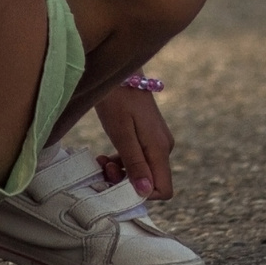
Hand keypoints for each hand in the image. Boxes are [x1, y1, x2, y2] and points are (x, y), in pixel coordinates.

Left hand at [94, 83, 174, 201]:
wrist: (119, 70)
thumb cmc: (117, 99)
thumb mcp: (121, 133)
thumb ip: (134, 163)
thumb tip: (144, 192)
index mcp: (160, 148)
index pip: (163, 189)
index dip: (141, 194)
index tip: (117, 182)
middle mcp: (163, 147)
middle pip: (151, 181)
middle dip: (126, 182)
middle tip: (104, 168)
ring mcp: (157, 141)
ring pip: (143, 171)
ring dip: (121, 172)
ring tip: (102, 161)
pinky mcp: (148, 135)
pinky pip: (139, 159)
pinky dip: (123, 162)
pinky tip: (106, 155)